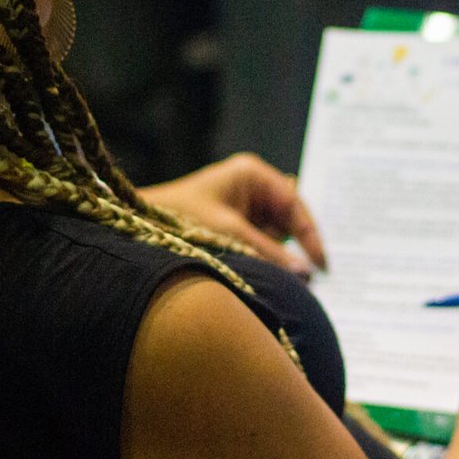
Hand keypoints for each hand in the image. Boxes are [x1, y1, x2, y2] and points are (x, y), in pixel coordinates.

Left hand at [139, 153, 326, 275]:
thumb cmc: (179, 219)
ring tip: (288, 284)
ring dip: (281, 258)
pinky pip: (261, 244)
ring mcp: (243, 207)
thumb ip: (270, 253)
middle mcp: (251, 187)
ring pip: (276, 235)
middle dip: (297, 248)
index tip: (322, 266)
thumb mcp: (229, 234)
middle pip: (289, 220)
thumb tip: (307, 273)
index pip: (294, 203)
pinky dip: (267, 260)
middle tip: (311, 280)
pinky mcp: (234, 227)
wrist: (137, 229)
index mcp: (251, 174)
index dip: (311, 235)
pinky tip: (271, 278)